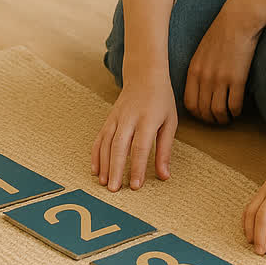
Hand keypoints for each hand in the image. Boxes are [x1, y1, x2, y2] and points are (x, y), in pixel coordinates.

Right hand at [92, 69, 176, 192]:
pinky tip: (95, 169)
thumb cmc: (161, 101)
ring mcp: (116, 118)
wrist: (144, 75)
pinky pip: (99, 137)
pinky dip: (96, 154)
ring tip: (104, 183)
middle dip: (115, 169)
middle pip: (119, 146)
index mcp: (147, 119)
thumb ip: (165, 150)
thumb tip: (164, 176)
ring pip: (106, 143)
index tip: (135, 186)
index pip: (140, 147)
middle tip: (114, 190)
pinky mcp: (108, 118)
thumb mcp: (170, 122)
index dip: (137, 167)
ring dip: (104, 164)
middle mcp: (129, 118)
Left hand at [184, 0, 260, 123]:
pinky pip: (234, 105)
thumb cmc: (222, 33)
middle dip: (210, 120)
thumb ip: (199, 69)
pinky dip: (236, 112)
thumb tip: (200, 87)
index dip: (197, 114)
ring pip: (218, 112)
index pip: (189, 103)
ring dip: (224, 119)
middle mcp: (204, 77)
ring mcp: (220, 78)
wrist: (238, 19)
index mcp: (193, 70)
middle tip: (218, 119)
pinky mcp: (237, 78)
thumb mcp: (201, 51)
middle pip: (203, 111)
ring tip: (229, 117)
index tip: (205, 114)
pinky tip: (238, 109)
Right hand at [242, 163, 265, 254]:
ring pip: (252, 211)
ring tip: (252, 244)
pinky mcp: (258, 193)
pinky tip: (248, 232)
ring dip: (250, 229)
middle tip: (260, 252)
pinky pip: (248, 207)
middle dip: (260, 235)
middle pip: (262, 216)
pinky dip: (246, 221)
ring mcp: (263, 193)